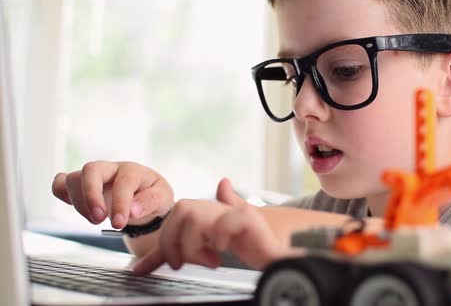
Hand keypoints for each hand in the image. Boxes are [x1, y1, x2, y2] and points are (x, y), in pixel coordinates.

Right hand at [51, 161, 173, 228]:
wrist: (145, 194)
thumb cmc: (153, 195)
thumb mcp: (163, 198)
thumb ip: (150, 202)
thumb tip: (132, 211)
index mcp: (133, 170)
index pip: (123, 181)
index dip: (120, 203)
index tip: (119, 223)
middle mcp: (111, 169)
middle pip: (91, 169)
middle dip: (91, 196)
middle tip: (98, 220)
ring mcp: (94, 176)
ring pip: (73, 178)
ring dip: (80, 203)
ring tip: (96, 220)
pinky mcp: (81, 184)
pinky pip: (60, 182)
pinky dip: (62, 195)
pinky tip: (79, 208)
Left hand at [133, 178, 284, 272]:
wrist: (282, 258)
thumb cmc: (253, 250)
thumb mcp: (207, 251)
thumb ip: (182, 249)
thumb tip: (143, 263)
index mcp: (211, 213)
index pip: (178, 213)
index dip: (164, 238)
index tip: (149, 268)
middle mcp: (221, 208)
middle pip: (182, 207)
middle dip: (172, 238)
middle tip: (179, 264)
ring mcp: (235, 211)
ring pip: (195, 215)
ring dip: (193, 243)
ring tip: (209, 260)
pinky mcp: (250, 218)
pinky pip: (224, 220)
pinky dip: (219, 237)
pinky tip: (224, 250)